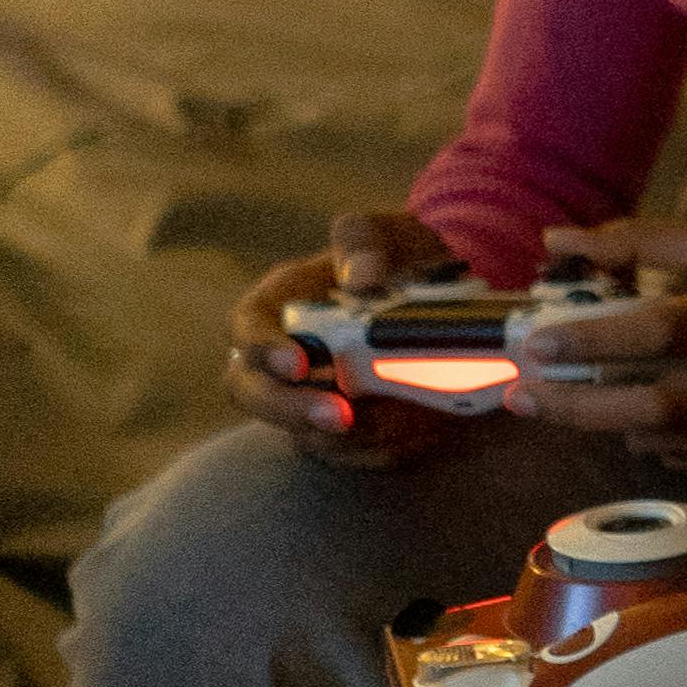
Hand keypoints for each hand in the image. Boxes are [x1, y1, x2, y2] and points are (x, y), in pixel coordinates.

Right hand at [220, 208, 464, 464]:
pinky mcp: (348, 426)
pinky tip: (415, 438)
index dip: (261, 350)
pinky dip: (376, 451)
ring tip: (393, 426)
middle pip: (253, 393)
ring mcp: (312, 394)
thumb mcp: (384, 233)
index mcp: (278, 304)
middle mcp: (284, 356)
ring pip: (300, 433)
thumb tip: (362, 278)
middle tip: (341, 416)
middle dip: (291, 410)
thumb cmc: (397, 254)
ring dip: (340, 438)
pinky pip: (347, 453)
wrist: (441, 291)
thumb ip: (364, 243)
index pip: (245, 331)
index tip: (297, 363)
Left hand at [510, 216, 686, 472]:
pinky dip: (656, 444)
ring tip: (578, 403)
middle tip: (525, 395)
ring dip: (611, 424)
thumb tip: (557, 242)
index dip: (595, 339)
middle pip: (651, 406)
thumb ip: (641, 242)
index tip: (539, 343)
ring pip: (666, 441)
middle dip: (576, 406)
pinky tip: (641, 422)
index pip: (660, 330)